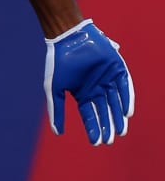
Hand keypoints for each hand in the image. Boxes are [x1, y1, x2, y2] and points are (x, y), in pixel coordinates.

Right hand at [44, 19, 133, 144]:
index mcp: (82, 93)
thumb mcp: (54, 89)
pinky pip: (125, 87)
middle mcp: (96, 88)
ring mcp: (107, 79)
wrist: (67, 38)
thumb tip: (57, 133)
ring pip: (116, 102)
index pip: (90, 114)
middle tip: (110, 140)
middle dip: (107, 125)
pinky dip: (126, 99)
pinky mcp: (117, 70)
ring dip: (118, 116)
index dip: (93, 128)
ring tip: (120, 131)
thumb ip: (56, 110)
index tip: (96, 142)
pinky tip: (127, 112)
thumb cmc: (58, 62)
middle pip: (104, 111)